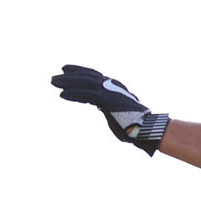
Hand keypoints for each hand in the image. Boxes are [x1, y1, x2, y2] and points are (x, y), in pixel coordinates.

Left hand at [51, 65, 169, 154]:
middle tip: (55, 77)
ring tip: (53, 83)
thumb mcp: (119, 112)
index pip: (94, 75)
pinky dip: (73, 94)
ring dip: (67, 82)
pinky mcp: (107, 100)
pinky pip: (86, 95)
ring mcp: (109, 92)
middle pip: (87, 76)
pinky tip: (62, 95)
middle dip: (70, 75)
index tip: (66, 71)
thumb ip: (110, 107)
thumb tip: (106, 109)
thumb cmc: (135, 126)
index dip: (79, 72)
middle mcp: (112, 86)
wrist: (147, 129)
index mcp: (115, 87)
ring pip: (84, 83)